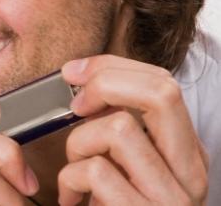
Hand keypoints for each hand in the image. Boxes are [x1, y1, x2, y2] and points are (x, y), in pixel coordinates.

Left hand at [59, 55, 208, 204]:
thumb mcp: (126, 171)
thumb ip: (119, 133)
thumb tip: (80, 82)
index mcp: (186, 155)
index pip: (163, 84)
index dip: (112, 66)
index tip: (73, 73)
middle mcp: (190, 174)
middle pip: (159, 93)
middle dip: (105, 84)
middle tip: (75, 106)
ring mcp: (171, 200)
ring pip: (118, 129)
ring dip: (78, 145)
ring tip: (74, 175)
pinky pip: (95, 172)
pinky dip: (69, 180)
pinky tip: (71, 200)